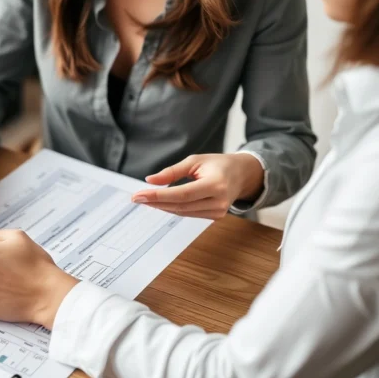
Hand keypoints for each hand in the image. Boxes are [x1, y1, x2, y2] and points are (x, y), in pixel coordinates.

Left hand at [131, 153, 263, 219]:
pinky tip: (161, 203)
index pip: (182, 194)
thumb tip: (150, 180)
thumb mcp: (195, 161)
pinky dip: (173, 208)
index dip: (159, 196)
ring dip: (162, 207)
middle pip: (180, 206)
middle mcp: (219, 201)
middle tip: (136, 198)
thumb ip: (172, 172)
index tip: (139, 195)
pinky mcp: (215, 216)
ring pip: (183, 212)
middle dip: (156, 202)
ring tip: (145, 199)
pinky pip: (189, 214)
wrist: (242, 175)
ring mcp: (218, 212)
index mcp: (216, 184)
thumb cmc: (218, 164)